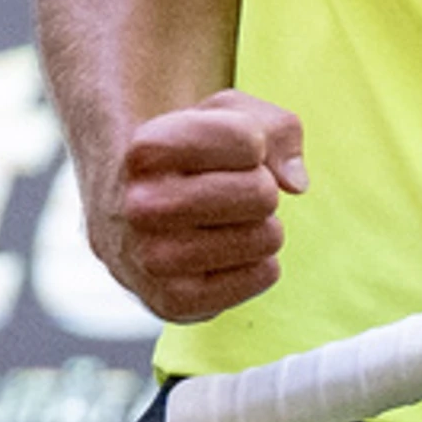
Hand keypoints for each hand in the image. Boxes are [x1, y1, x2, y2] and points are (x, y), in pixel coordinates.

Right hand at [102, 90, 306, 321]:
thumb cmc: (189, 159)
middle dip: (259, 188)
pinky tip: (220, 254)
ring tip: (220, 223)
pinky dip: (256, 262)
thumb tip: (295, 182)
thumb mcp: (226, 117)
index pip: (249, 141)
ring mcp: (154, 261)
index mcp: (147, 150)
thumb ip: (276, 129)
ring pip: (267, 237)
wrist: (127, 216)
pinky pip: (264, 274)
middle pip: (262, 193)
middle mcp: (141, 207)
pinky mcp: (176, 303)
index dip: (251, 143)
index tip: (219, 152)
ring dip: (258, 226)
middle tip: (226, 193)